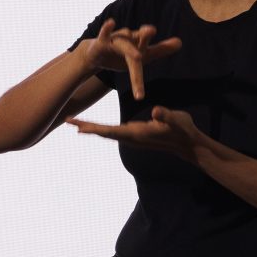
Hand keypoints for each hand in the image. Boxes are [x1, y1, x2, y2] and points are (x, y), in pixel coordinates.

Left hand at [67, 104, 205, 162]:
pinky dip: (102, 129)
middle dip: (86, 126)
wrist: (189, 145)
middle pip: (104, 132)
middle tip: (67, 120)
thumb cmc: (183, 130)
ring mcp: (134, 137)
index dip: (93, 127)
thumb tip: (157, 111)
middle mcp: (132, 137)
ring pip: (108, 134)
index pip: (110, 130)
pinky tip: (97, 128)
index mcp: (137, 133)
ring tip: (76, 124)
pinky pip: (115, 133)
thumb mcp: (176, 119)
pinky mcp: (137, 135)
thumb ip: (166, 116)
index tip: (76, 126)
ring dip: (92, 128)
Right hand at [82, 20, 182, 99]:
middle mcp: (129, 39)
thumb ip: (160, 49)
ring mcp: (114, 40)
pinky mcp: (100, 43)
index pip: (152, 46)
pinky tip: (111, 22)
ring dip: (130, 48)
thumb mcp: (141, 55)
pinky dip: (107, 28)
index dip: (163, 47)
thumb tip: (181, 42)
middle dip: (145, 36)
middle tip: (152, 29)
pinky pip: (104, 35)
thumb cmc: (122, 54)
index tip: (178, 43)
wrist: (96, 54)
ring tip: (139, 56)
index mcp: (139, 44)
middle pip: (138, 39)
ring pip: (123, 42)